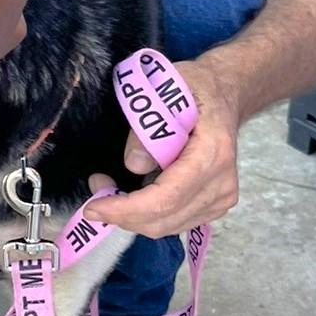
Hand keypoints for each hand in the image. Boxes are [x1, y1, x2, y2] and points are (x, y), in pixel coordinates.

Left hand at [85, 57, 241, 236]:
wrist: (223, 94)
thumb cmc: (194, 89)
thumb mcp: (167, 91)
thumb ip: (148, 127)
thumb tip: (135, 165)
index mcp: (212, 156)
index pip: (165, 199)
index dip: (125, 209)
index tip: (93, 208)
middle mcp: (222, 184)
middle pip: (162, 220)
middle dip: (120, 213)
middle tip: (96, 187)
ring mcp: (220, 200)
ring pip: (163, 227)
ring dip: (129, 215)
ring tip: (107, 186)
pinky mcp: (212, 207)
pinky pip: (170, 223)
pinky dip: (143, 216)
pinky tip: (129, 195)